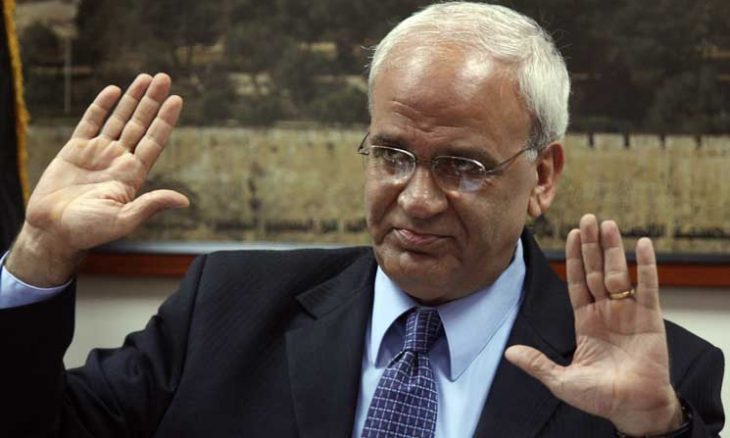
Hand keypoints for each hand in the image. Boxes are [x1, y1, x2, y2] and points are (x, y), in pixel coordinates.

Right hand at [6, 73, 186, 286]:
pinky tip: (114, 91)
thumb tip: (184, 201)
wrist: (53, 231)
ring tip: (146, 78)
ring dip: (133, 98)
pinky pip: (91, 122)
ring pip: (119, 118)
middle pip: (140, 124)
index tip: (177, 99)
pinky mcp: (75, 150)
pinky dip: (102, 106)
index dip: (165, 120)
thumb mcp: (124, 219)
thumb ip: (151, 205)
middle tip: (165, 77)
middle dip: (152, 101)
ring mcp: (98, 153)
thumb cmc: (89, 230)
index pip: (154, 140)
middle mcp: (119, 159)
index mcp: (133, 174)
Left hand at [505, 214, 682, 434]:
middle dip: (591, 245)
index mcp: (585, 321)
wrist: (633, 409)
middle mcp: (605, 312)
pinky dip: (646, 265)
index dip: (573, 258)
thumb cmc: (599, 397)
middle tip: (589, 217)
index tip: (572, 234)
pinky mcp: (650, 318)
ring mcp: (628, 313)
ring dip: (613, 249)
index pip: (576, 281)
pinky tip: (642, 244)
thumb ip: (537, 364)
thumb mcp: (561, 380)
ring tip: (608, 224)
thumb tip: (509, 353)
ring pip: (618, 273)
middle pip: (595, 270)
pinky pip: (648, 287)